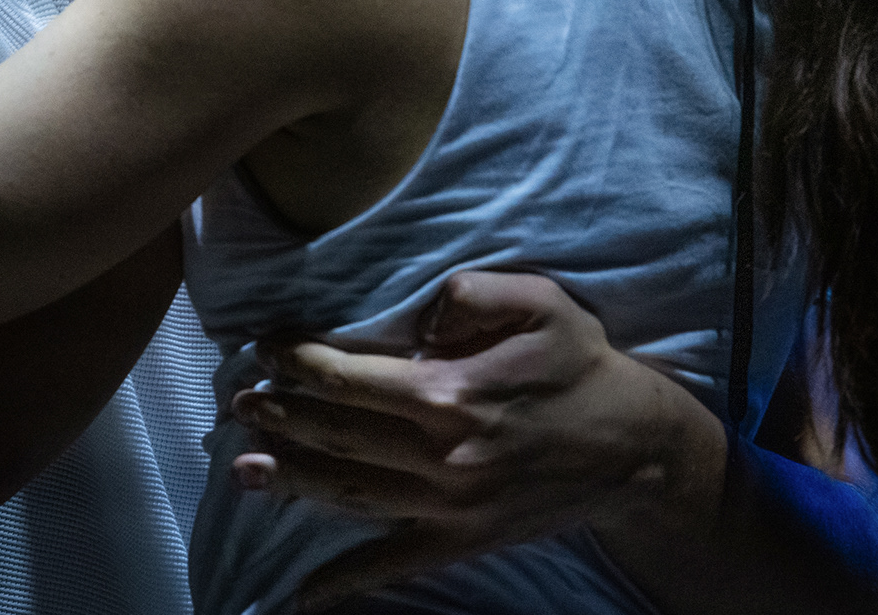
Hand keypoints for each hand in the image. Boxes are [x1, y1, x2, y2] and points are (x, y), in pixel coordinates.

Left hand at [231, 270, 719, 610]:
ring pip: (350, 494)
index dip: (300, 361)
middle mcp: (443, 455)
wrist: (638, 449)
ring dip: (292, 480)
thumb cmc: (584, 365)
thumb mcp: (542, 302)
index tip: (266, 346)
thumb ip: (474, 293)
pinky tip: (302, 597)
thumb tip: (418, 309)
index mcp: (453, 393)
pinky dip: (345, 582)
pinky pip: (393, 564)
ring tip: (245, 466)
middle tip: (239, 400)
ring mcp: (450, 504)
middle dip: (282, 416)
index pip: (352, 377)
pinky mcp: (464, 539)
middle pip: (339, 434)